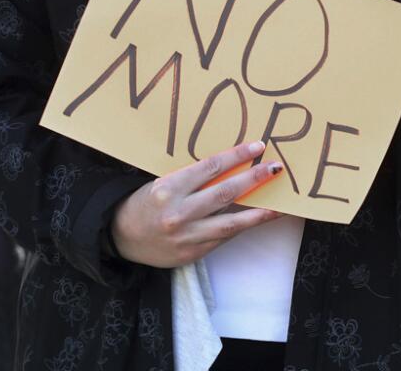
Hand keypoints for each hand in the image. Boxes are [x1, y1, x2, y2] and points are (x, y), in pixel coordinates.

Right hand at [111, 141, 282, 267]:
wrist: (120, 237)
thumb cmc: (146, 202)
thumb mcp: (164, 182)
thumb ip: (194, 179)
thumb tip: (232, 167)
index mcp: (169, 188)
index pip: (210, 167)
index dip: (237, 155)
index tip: (258, 146)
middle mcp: (179, 213)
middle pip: (225, 192)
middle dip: (254, 179)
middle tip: (276, 168)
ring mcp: (187, 236)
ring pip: (231, 222)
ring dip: (259, 213)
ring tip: (280, 205)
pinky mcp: (192, 254)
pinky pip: (222, 238)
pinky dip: (241, 227)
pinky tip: (256, 219)